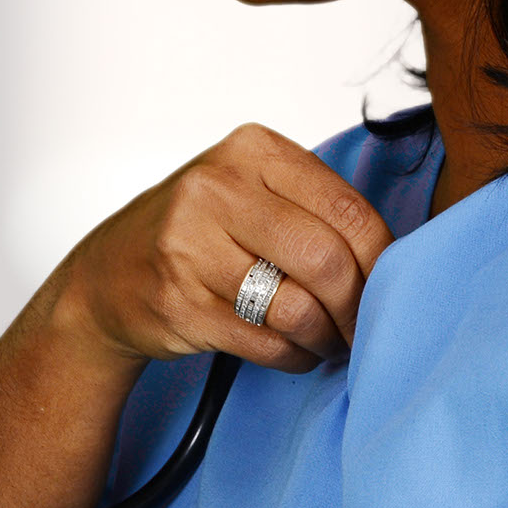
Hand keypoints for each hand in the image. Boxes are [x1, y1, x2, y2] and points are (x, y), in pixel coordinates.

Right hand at [51, 124, 393, 374]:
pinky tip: (291, 349)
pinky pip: (268, 345)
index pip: (348, 209)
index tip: (393, 288)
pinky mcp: (180, 304)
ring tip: (327, 339)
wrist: (108, 275)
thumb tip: (399, 262)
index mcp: (250, 150)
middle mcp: (214, 189)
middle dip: (357, 308)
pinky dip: (294, 357)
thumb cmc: (197, 232)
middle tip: (363, 328)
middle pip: (327, 261)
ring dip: (326, 338)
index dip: (384, 261)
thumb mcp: (250, 191)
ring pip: (299, 310)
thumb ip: (315, 208)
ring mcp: (190, 247)